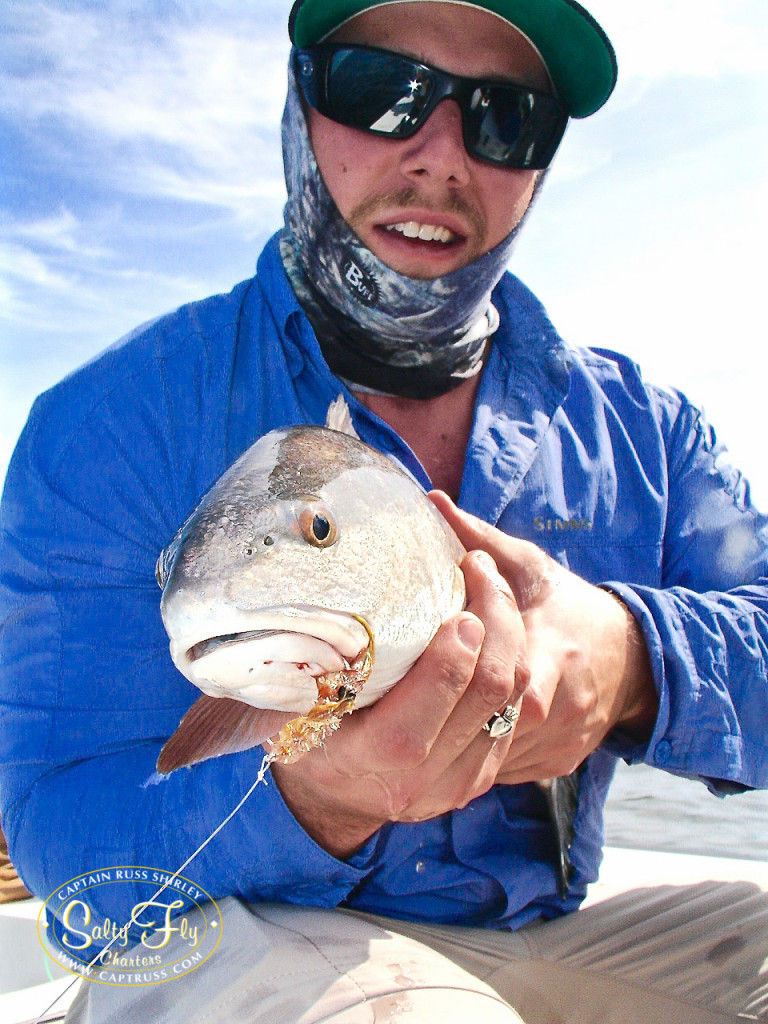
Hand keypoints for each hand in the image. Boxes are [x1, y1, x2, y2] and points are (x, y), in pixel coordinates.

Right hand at [269, 549, 527, 858]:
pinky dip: (513, 663)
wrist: (329, 790)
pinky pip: (516, 713)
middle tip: (481, 570)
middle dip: (495, 623)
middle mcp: (412, 784)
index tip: (456, 601)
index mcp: (359, 762)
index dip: (448, 661)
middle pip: (484, 698)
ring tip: (490, 587)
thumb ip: (313, 657)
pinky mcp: (480, 776)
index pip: (415, 724)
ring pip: (512, 702)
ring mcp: (452, 786)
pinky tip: (496, 628)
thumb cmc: (302, 722)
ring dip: (512, 636)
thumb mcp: (292, 694)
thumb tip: (318, 588)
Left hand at [430, 492, 657, 784]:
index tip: (423, 659)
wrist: (629, 659)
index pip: (509, 677)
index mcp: (557, 655)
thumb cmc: (567, 605)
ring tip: (409, 721)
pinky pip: (502, 770)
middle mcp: (562, 708)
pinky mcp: (554, 766)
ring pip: (493, 756)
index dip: (464, 670)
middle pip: (494, 723)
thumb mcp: (529, 566)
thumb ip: (481, 538)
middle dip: (446, 714)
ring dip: (452, 742)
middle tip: (401, 698)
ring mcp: (560, 744)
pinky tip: (440, 742)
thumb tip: (432, 502)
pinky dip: (470, 758)